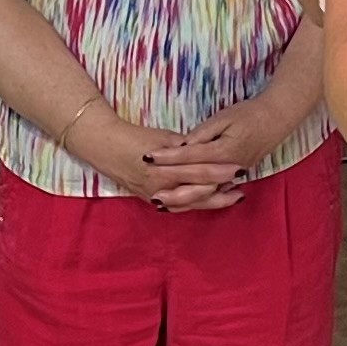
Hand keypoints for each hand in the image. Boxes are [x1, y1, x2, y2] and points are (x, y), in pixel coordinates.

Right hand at [77, 111, 239, 209]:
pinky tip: (207, 202)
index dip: (221, 172)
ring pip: (190, 204)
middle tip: (241, 188)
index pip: (201, 173)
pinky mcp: (150, 200)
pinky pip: (176, 207)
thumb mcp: (164, 137)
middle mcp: (162, 188)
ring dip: (212, 202)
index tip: (239, 168)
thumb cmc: (135, 137)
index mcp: (166, 170)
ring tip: (231, 198)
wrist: (105, 146)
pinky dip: (193, 205)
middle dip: (222, 192)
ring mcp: (155, 197)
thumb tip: (207, 152)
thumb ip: (186, 147)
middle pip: (199, 194)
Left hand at [157, 96, 293, 204]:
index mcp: (224, 151)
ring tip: (160, 202)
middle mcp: (228, 169)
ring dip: (182, 199)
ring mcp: (232, 177)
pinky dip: (196, 200)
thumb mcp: (224, 117)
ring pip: (204, 194)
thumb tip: (183, 145)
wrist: (276, 120)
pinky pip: (212, 195)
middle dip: (170, 186)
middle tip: (149, 190)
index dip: (167, 157)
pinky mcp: (233, 179)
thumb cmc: (249, 114)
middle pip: (195, 182)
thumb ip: (203, 133)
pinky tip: (181, 202)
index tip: (147, 156)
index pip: (189, 155)